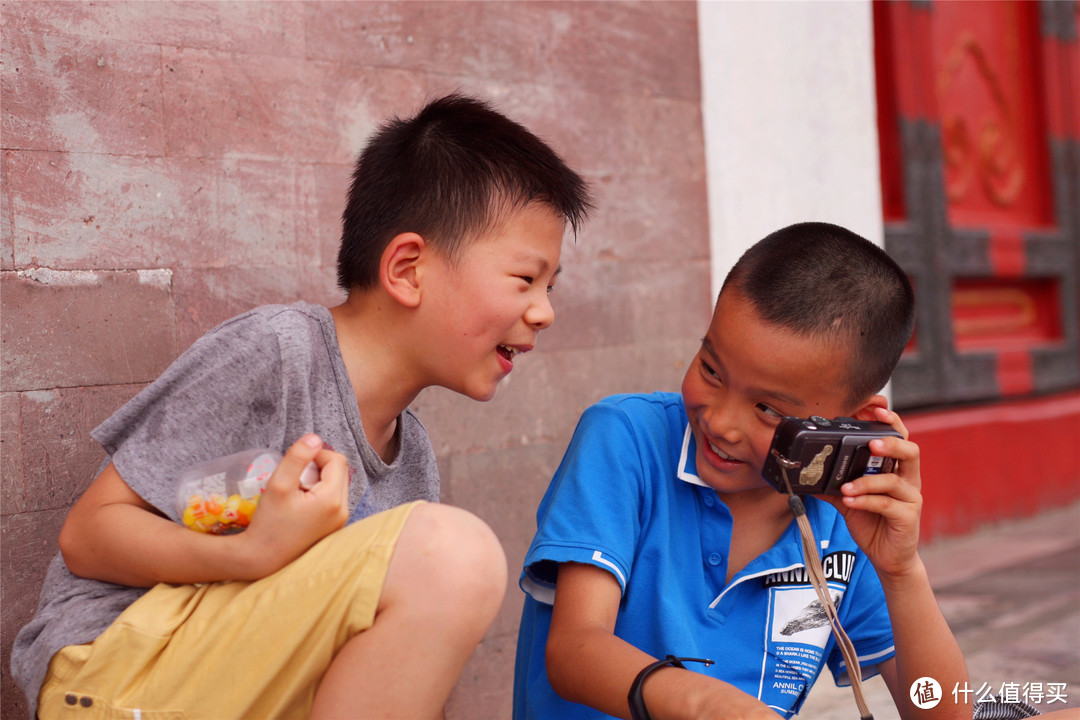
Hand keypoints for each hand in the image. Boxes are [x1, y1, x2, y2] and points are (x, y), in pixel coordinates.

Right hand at [238, 434, 349, 577]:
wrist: (263, 559)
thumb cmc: (268, 523)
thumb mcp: (279, 485)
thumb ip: (297, 457)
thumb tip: (315, 438)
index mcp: (333, 500)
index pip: (336, 460)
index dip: (316, 455)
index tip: (296, 465)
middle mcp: (344, 511)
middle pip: (339, 471)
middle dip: (318, 468)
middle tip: (295, 480)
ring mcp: (341, 521)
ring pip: (337, 484)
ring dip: (318, 481)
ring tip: (296, 493)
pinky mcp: (334, 527)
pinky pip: (333, 499)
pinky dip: (319, 494)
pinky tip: (300, 504)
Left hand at [821, 407, 922, 578]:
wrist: (888, 557)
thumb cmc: (872, 522)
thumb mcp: (849, 500)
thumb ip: (832, 484)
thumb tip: (805, 473)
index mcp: (896, 469)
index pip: (899, 438)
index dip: (891, 422)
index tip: (876, 410)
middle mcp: (908, 480)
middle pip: (910, 451)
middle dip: (891, 443)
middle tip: (871, 443)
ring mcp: (911, 498)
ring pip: (895, 480)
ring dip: (867, 480)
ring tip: (846, 486)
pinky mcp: (907, 517)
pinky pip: (887, 504)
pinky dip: (866, 500)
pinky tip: (850, 501)